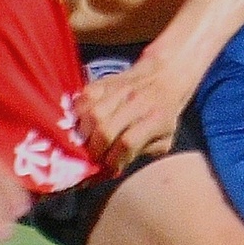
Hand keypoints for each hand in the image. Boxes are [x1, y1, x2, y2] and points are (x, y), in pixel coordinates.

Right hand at [76, 54, 191, 172]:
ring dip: (85, 133)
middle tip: (95, 157)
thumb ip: (143, 152)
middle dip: (96, 150)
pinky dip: (79, 113)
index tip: (109, 167)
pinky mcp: (104, 82)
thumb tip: (115, 165)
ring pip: (92, 114)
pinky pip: (84, 98)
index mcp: (155, 119)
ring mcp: (118, 90)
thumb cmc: (163, 114)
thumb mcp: (164, 139)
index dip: (113, 160)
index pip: (127, 143)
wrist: (163, 77)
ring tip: (87, 141)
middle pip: (105, 129)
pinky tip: (83, 123)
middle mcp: (136, 103)